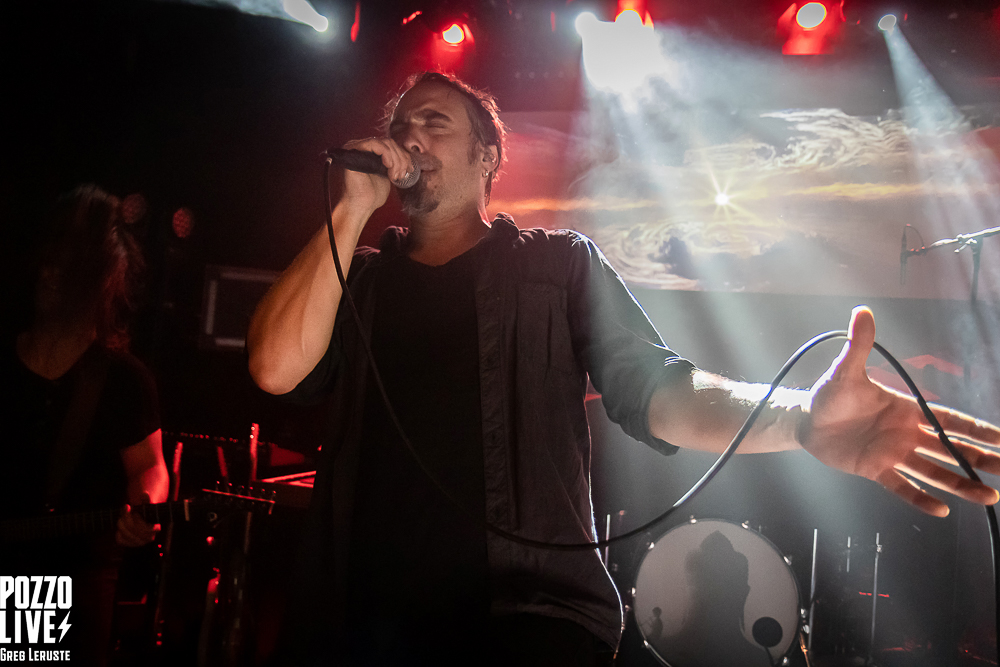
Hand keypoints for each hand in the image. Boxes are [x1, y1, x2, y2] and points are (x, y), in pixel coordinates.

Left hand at [116, 492, 160, 546]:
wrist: (143, 519)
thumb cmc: (145, 511)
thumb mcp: (147, 505)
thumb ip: (146, 500)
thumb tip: (144, 494)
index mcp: (156, 528)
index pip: (147, 529)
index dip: (138, 520)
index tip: (135, 512)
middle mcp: (149, 538)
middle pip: (134, 531)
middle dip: (127, 519)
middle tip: (125, 510)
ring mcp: (140, 542)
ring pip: (126, 535)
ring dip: (121, 524)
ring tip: (121, 517)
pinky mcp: (131, 544)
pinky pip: (121, 540)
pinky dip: (118, 533)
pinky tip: (120, 527)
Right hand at [338, 136, 414, 216]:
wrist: (361, 205)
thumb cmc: (373, 194)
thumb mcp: (389, 173)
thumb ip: (395, 162)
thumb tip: (408, 156)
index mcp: (370, 151)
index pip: (392, 145)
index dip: (404, 156)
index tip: (409, 170)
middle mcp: (362, 147)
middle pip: (389, 142)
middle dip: (401, 159)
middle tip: (401, 175)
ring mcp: (356, 147)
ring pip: (385, 142)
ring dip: (395, 159)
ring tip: (394, 175)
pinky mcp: (353, 150)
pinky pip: (374, 143)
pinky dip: (386, 154)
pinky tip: (388, 166)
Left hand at [802, 306, 999, 516]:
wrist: (806, 420)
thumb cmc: (830, 394)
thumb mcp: (845, 371)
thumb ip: (859, 345)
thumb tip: (862, 311)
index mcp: (908, 410)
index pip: (952, 421)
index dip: (979, 429)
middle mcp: (907, 434)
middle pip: (952, 449)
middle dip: (981, 459)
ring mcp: (894, 454)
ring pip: (934, 471)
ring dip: (960, 483)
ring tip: (989, 497)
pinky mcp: (875, 470)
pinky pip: (902, 486)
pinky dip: (919, 497)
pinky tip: (941, 510)